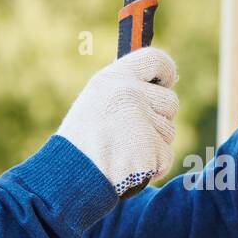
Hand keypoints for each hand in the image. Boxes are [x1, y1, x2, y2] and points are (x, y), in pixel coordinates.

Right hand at [56, 47, 178, 196]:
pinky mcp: (149, 150)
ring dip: (153, 146)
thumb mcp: (96, 101)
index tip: (164, 84)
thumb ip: (125, 88)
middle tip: (130, 134)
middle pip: (170, 102)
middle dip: (158, 120)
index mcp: (114, 78)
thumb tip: (159, 84)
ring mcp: (141, 122)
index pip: (156, 60)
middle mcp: (130, 94)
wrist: (67, 177)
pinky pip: (165, 157)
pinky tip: (128, 168)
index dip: (166, 73)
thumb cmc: (81, 141)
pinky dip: (152, 167)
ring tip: (123, 152)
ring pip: (169, 132)